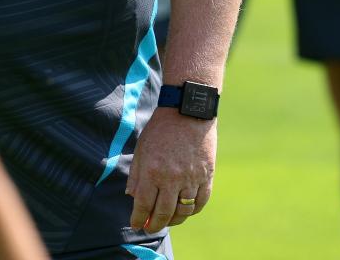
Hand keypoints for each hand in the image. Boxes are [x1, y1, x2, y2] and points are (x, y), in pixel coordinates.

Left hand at [126, 108, 215, 231]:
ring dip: (173, 220)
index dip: (138, 219)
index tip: (136, 224)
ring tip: (167, 220)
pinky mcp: (207, 176)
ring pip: (183, 211)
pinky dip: (192, 210)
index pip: (143, 205)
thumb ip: (136, 174)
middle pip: (163, 213)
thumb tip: (132, 197)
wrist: (187, 112)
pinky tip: (185, 210)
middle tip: (150, 228)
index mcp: (153, 171)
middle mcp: (172, 178)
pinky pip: (200, 202)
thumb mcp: (141, 149)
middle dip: (154, 225)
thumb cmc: (161, 129)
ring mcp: (192, 178)